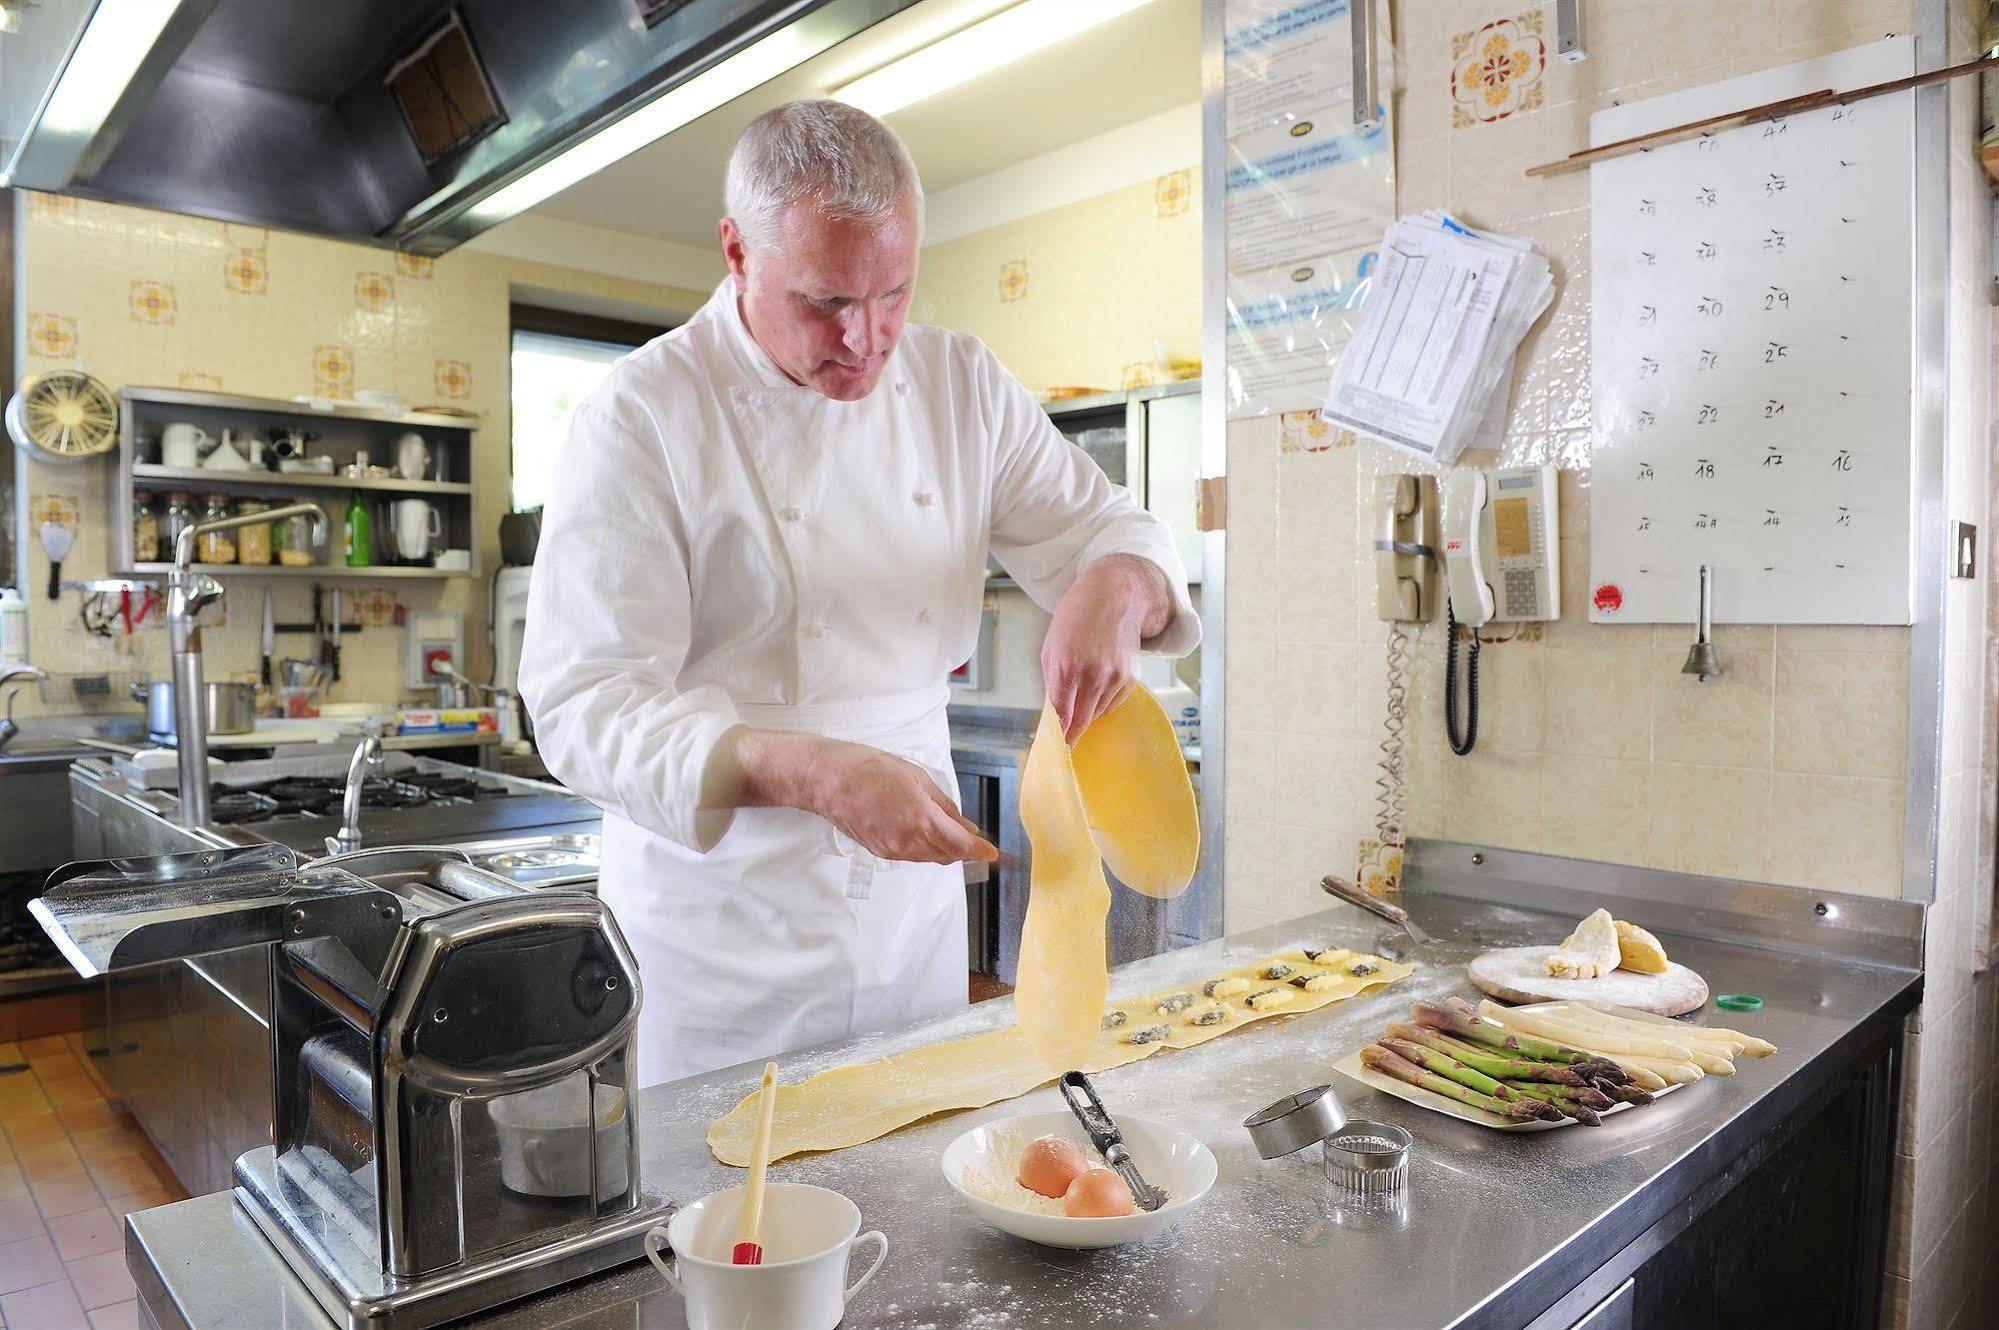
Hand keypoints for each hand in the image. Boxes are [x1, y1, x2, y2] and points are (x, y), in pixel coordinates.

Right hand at [733, 731, 997, 864]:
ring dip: (943, 848)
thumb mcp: (917, 778)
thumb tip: (966, 826)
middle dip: (963, 847)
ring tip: (944, 826)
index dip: (982, 852)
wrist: (827, 781)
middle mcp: (909, 842)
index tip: (994, 853)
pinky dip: (924, 846)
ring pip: (930, 858)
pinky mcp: (880, 852)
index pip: (962, 846)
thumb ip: (945, 806)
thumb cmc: (870, 770)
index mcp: (922, 820)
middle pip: (949, 856)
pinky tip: (920, 828)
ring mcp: (893, 850)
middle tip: (970, 832)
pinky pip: (912, 855)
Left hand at [1041, 555, 1171, 741]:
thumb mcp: (1051, 648)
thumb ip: (1052, 684)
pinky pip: (1112, 704)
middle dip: (1072, 733)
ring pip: (1097, 714)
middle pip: (1081, 721)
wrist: (1113, 597)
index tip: (1056, 749)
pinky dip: (1102, 702)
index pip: (1062, 715)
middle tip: (1066, 741)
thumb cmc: (1076, 619)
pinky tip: (1097, 683)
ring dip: (1086, 713)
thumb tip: (1055, 713)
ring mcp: (1115, 678)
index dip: (1059, 736)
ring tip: (1082, 693)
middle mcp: (1093, 675)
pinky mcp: (1130, 679)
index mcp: (1067, 667)